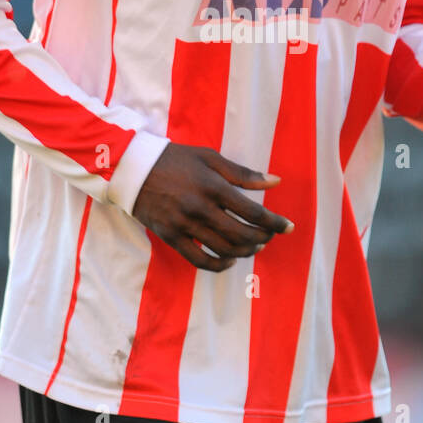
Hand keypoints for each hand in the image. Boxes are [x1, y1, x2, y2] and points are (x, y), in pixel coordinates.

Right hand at [131, 143, 293, 270]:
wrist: (134, 169)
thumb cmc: (176, 159)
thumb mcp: (210, 158)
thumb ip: (243, 173)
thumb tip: (276, 182)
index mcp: (213, 186)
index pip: (253, 212)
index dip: (274, 223)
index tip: (288, 227)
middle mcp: (200, 208)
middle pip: (241, 234)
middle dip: (262, 239)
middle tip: (269, 236)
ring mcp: (184, 225)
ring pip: (224, 250)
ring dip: (245, 252)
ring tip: (254, 246)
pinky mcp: (171, 237)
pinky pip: (199, 261)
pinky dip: (219, 265)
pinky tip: (230, 259)